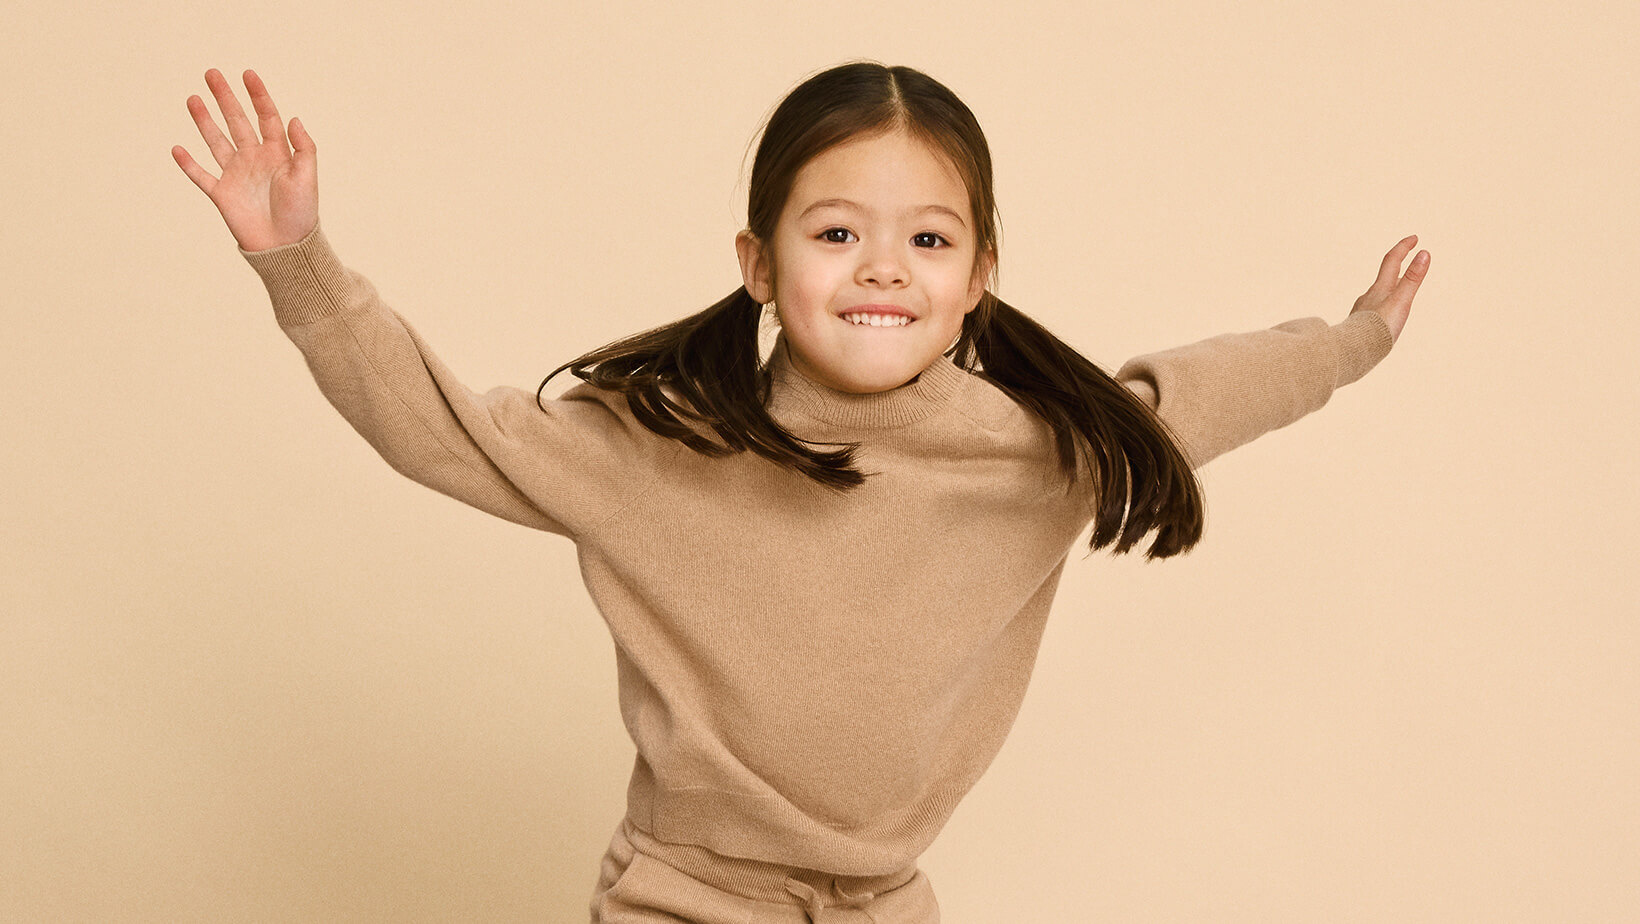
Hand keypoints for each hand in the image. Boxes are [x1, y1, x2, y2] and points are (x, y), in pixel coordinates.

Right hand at [172, 69, 317, 251]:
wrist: (286, 247)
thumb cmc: (301, 214)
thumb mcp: (307, 178)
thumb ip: (303, 148)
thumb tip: (293, 117)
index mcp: (277, 153)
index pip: (266, 117)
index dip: (258, 95)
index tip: (248, 74)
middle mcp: (255, 159)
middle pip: (237, 122)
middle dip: (225, 98)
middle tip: (212, 74)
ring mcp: (237, 175)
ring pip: (216, 141)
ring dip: (204, 121)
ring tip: (193, 99)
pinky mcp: (222, 194)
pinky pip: (201, 175)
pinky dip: (188, 164)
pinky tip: (177, 148)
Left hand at [1349, 235, 1429, 342]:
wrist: (1353, 353)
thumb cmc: (1379, 328)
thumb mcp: (1401, 301)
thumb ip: (1413, 279)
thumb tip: (1424, 252)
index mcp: (1380, 288)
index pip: (1392, 260)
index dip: (1403, 247)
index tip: (1414, 238)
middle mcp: (1369, 296)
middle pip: (1384, 276)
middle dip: (1396, 264)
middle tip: (1404, 256)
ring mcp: (1363, 311)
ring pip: (1377, 294)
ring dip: (1388, 286)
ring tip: (1394, 285)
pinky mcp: (1360, 326)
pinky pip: (1372, 310)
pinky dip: (1380, 305)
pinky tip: (1378, 316)